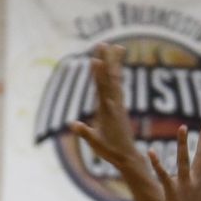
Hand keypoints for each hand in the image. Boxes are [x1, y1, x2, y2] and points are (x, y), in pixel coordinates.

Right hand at [69, 43, 140, 169]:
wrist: (127, 156)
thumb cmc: (109, 151)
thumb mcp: (95, 144)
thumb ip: (85, 133)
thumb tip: (73, 124)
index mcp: (106, 111)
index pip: (101, 89)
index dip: (98, 74)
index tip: (96, 59)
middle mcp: (113, 104)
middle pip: (110, 78)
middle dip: (107, 60)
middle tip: (104, 43)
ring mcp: (118, 105)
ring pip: (116, 79)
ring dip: (115, 63)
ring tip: (116, 46)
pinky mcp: (119, 107)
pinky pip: (118, 86)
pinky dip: (117, 75)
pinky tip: (117, 68)